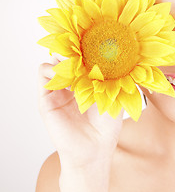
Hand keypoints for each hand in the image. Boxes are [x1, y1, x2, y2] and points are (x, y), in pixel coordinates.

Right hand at [38, 53, 123, 167]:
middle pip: (66, 58)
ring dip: (64, 59)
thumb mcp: (113, 96)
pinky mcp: (47, 99)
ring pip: (53, 62)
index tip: (94, 43)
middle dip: (73, 51)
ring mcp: (59, 91)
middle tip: (83, 49)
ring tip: (78, 66)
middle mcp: (72, 86)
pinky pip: (43, 74)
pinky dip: (53, 69)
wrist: (94, 148)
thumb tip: (112, 56)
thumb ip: (110, 77)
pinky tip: (68, 76)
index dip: (86, 51)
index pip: (82, 61)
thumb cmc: (107, 126)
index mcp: (88, 84)